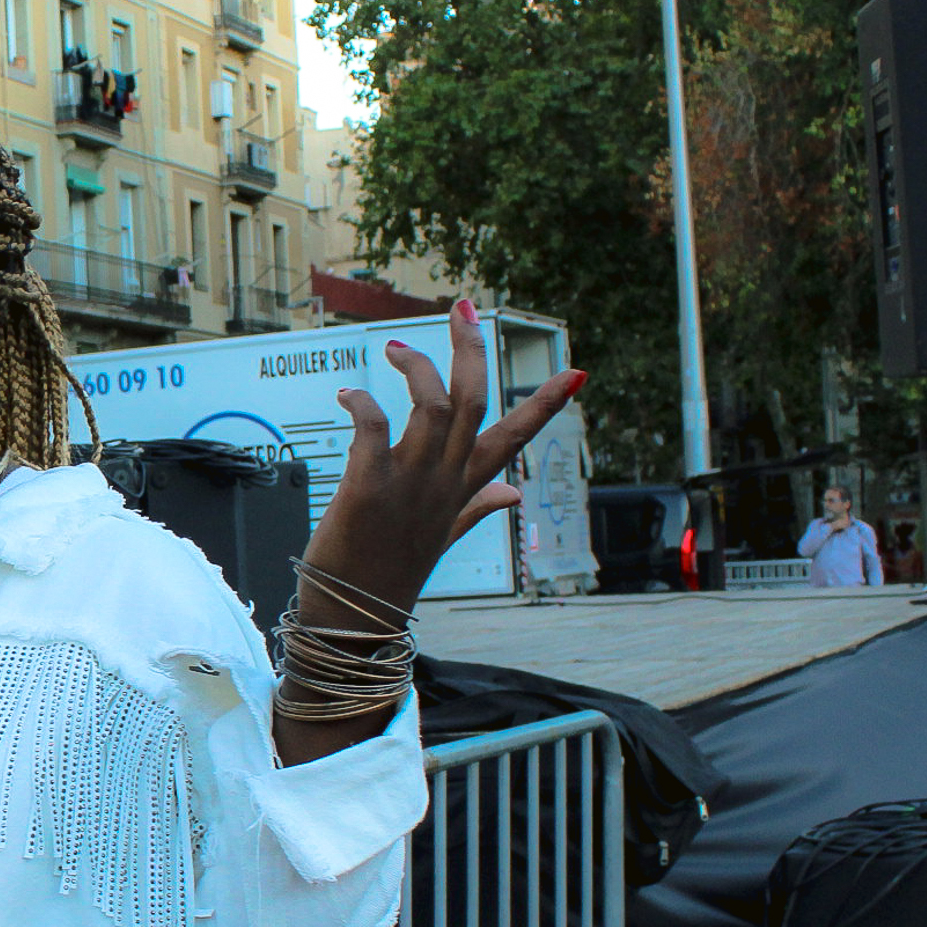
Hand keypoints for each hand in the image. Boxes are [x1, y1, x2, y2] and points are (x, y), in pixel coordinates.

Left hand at [304, 300, 586, 626]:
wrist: (354, 619)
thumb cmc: (390, 574)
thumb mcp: (443, 537)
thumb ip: (477, 508)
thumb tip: (514, 496)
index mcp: (462, 490)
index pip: (515, 439)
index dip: (546, 404)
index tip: (579, 372)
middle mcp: (443, 481)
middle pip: (474, 402)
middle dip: (472, 350)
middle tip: (464, 308)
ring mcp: (410, 482)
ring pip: (434, 406)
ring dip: (417, 368)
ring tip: (392, 348)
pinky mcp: (369, 486)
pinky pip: (374, 427)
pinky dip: (361, 402)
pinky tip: (347, 394)